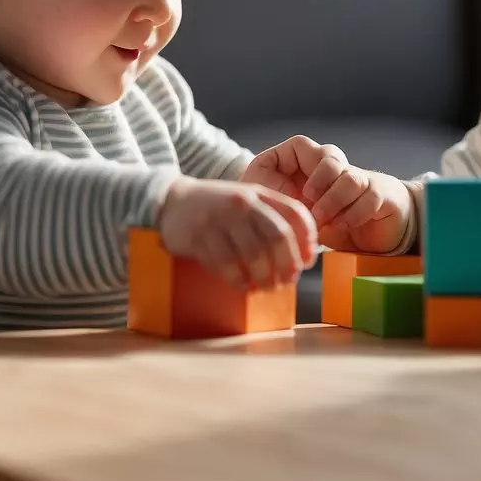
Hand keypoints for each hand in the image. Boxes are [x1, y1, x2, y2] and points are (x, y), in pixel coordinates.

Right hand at [157, 177, 317, 290]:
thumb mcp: (247, 202)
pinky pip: (226, 265)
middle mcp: (242, 203)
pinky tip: (243, 286)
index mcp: (259, 194)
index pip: (295, 212)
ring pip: (253, 254)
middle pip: (278, 236)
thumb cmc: (218, 208)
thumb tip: (301, 253)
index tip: (308, 260)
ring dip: (264, 277)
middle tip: (289, 281)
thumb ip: (272, 219)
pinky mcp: (199, 237)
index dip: (308, 239)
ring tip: (267, 287)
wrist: (173, 202)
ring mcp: (220, 219)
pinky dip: (238, 280)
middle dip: (288, 264)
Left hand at [242, 136, 412, 253]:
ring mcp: (360, 179)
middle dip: (318, 183)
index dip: (298, 165)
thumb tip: (267, 198)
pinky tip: (340, 226)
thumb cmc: (320, 222)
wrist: (367, 236)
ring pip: (350, 177)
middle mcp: (337, 166)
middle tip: (310, 208)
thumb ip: (275, 197)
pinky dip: (351, 213)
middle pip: (330, 155)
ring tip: (322, 220)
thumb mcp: (290, 210)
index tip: (300, 191)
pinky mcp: (379, 197)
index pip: (302, 145)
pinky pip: (369, 197)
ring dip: (333, 201)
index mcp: (310, 163)